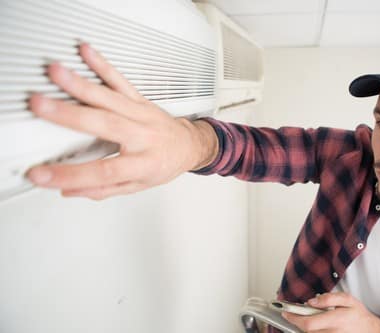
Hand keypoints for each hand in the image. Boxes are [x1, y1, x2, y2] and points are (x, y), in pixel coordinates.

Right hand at [27, 44, 217, 199]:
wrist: (189, 145)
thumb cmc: (163, 165)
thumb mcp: (138, 186)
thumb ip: (105, 189)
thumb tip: (70, 190)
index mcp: (143, 163)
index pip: (104, 171)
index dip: (71, 175)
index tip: (42, 174)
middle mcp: (144, 136)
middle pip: (106, 125)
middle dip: (71, 116)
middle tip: (42, 107)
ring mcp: (142, 114)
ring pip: (111, 98)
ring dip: (82, 85)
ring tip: (58, 74)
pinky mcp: (141, 100)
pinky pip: (122, 81)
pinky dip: (103, 65)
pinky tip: (87, 53)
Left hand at [282, 292, 379, 332]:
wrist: (372, 332)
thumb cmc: (359, 316)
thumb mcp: (348, 300)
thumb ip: (329, 298)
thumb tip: (312, 301)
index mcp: (337, 319)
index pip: (308, 323)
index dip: (294, 319)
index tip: (286, 313)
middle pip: (307, 332)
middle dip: (297, 323)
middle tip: (293, 315)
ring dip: (303, 329)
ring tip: (304, 320)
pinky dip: (311, 332)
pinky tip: (312, 327)